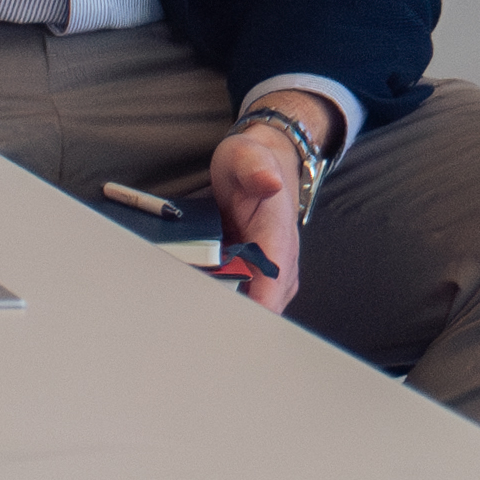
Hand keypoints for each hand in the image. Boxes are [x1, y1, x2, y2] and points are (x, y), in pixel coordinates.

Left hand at [208, 118, 314, 313]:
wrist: (262, 166)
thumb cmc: (249, 164)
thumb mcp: (245, 155)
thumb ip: (254, 167)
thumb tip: (270, 181)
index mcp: (278, 233)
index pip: (274, 280)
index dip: (257, 307)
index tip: (232, 322)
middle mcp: (281, 258)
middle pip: (265, 305)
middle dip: (236, 317)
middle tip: (200, 323)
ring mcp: (272, 271)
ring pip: (256, 308)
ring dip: (230, 313)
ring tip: (198, 318)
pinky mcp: (260, 277)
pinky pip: (246, 301)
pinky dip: (226, 305)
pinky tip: (203, 306)